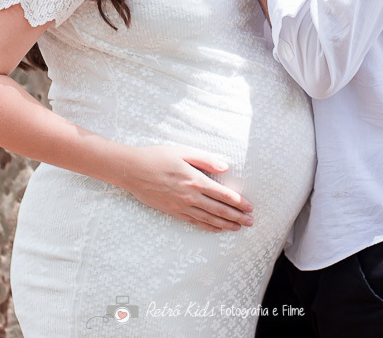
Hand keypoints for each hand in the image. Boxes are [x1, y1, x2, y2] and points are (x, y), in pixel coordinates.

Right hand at [114, 144, 253, 232]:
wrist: (131, 171)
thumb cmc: (157, 157)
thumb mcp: (182, 152)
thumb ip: (205, 160)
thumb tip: (225, 166)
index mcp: (195, 180)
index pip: (222, 194)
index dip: (238, 202)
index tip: (250, 207)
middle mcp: (190, 196)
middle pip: (219, 210)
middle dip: (236, 216)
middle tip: (250, 222)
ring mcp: (181, 206)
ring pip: (208, 219)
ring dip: (225, 224)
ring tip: (238, 228)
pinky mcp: (172, 211)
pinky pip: (194, 222)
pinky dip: (207, 226)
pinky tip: (216, 229)